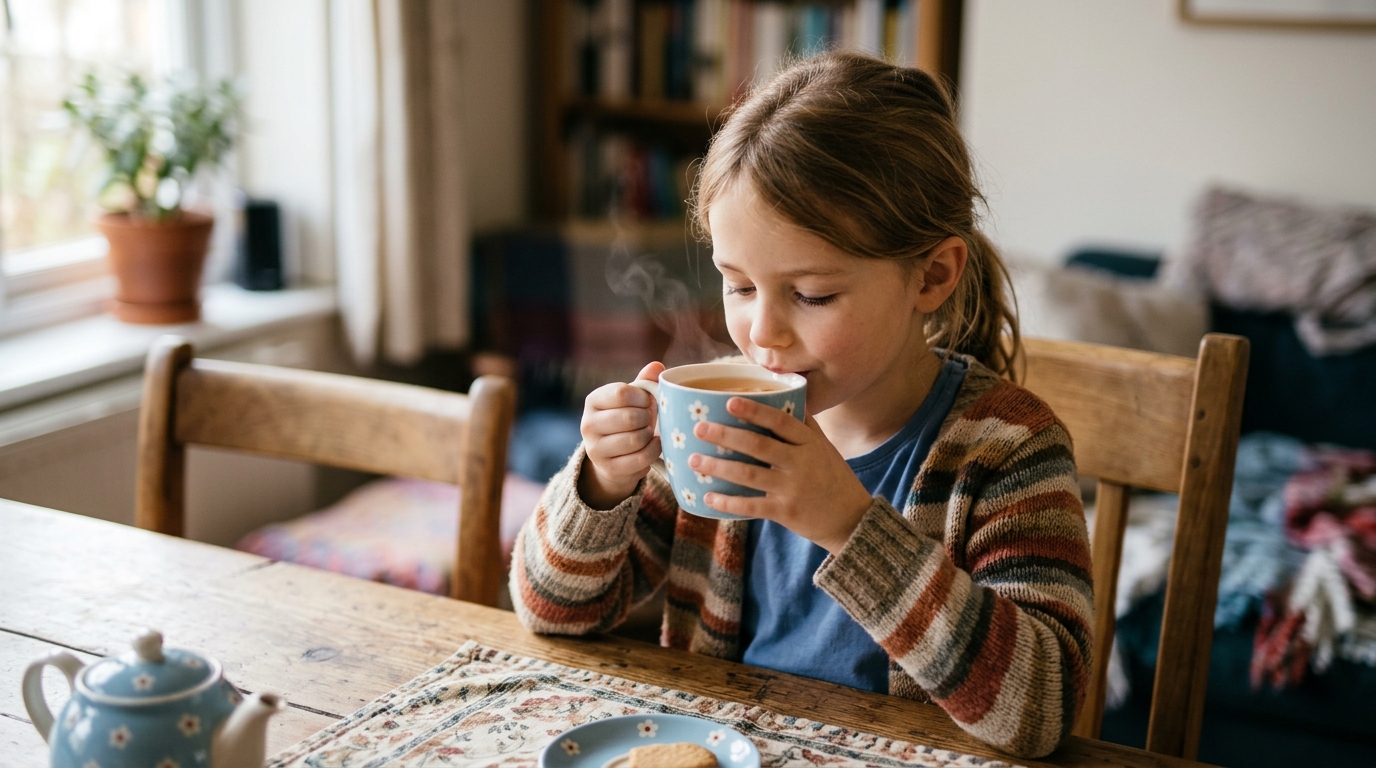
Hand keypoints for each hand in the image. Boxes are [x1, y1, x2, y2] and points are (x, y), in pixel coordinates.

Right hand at [578, 362, 664, 509]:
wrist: (613, 456)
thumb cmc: (626, 419)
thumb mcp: (632, 399)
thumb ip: (644, 382)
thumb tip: (657, 366)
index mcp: (593, 400)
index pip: (622, 393)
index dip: (642, 397)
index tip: (647, 401)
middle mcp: (588, 424)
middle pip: (629, 417)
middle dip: (647, 418)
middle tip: (649, 419)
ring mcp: (595, 449)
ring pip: (635, 440)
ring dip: (650, 435)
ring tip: (649, 432)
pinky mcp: (608, 469)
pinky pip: (640, 459)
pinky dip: (653, 451)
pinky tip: (654, 445)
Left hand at [688, 397, 872, 553]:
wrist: (851, 519)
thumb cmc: (834, 478)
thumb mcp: (824, 448)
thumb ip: (804, 426)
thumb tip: (785, 396)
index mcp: (810, 443)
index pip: (781, 421)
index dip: (755, 411)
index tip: (730, 400)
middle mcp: (801, 463)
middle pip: (759, 446)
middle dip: (726, 435)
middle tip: (699, 427)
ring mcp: (793, 489)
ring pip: (749, 475)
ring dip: (719, 467)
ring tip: (694, 459)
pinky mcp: (786, 512)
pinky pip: (751, 506)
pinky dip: (728, 502)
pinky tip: (708, 496)